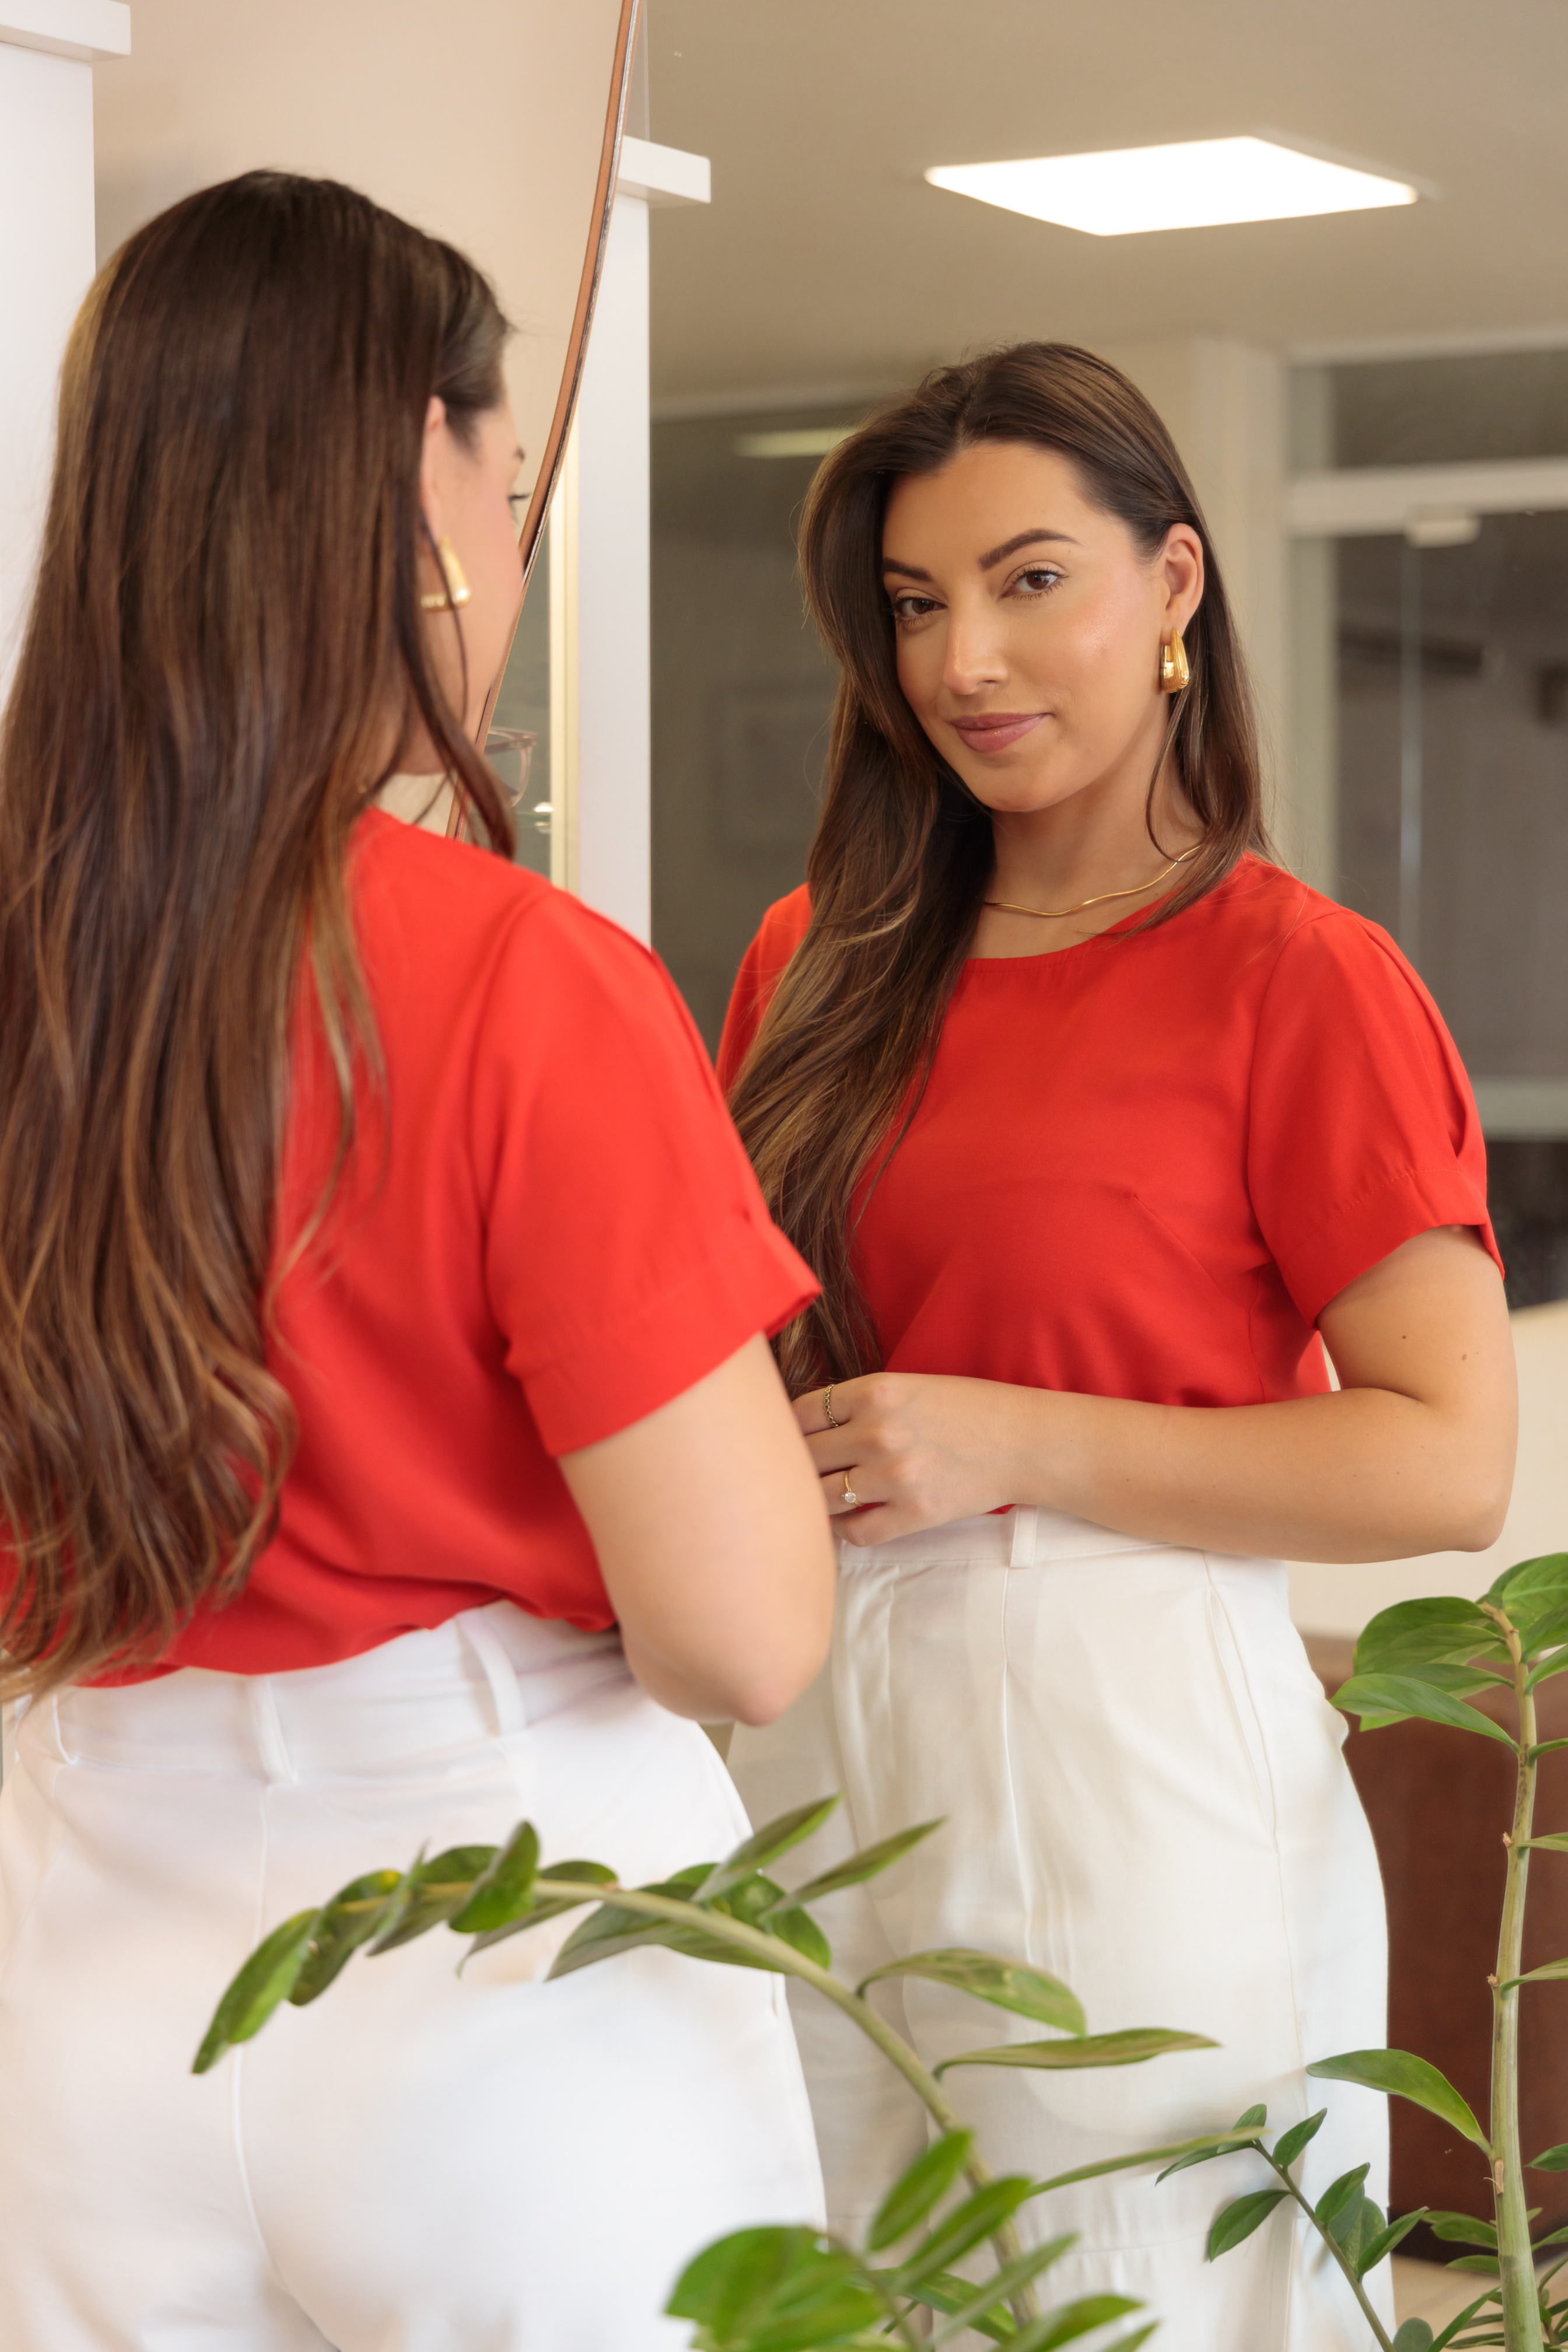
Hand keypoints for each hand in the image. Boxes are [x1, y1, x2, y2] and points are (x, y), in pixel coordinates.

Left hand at [794, 1372, 1025, 1546]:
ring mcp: (896, 1476)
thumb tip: (804, 1428)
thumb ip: (858, 1402)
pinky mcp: (914, 1513)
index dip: (789, 1429)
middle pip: (803, 1456)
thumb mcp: (908, 1386)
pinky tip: (850, 1520)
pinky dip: (844, 1531)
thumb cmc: (967, 1408)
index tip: (791, 1440)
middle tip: (795, 1475)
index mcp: (876, 1391)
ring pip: (822, 1497)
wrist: (1024, 1441)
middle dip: (796, 1467)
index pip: (800, 1413)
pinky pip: (855, 1533)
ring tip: (820, 1499)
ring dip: (816, 1501)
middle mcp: (879, 1431)